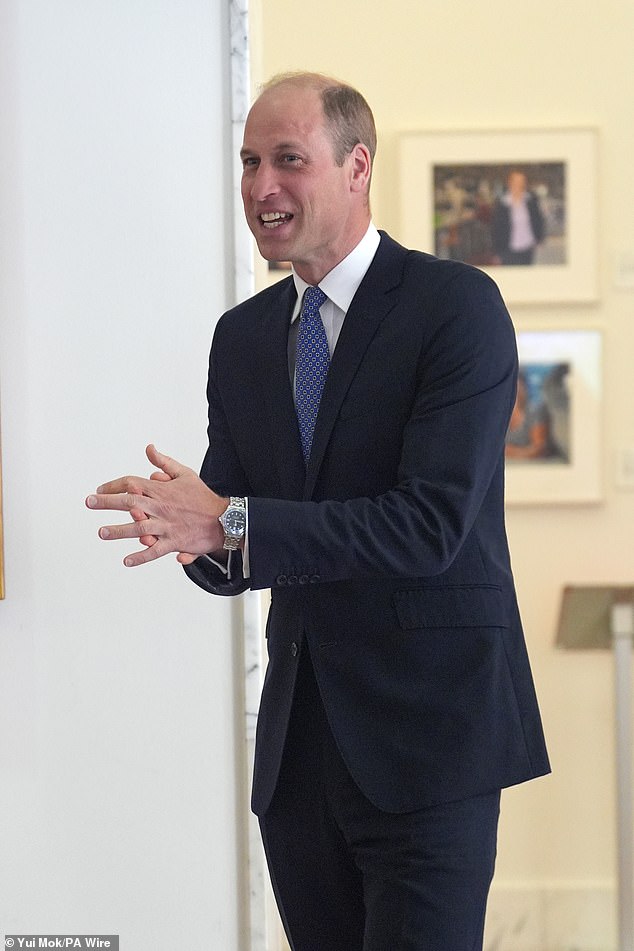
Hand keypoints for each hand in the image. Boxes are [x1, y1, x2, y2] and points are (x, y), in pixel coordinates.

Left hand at [86, 444, 227, 566]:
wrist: (224, 518)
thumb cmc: (203, 497)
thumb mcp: (185, 474)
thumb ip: (164, 463)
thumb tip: (149, 448)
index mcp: (161, 490)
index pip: (132, 483)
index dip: (114, 485)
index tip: (99, 490)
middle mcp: (161, 507)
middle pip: (130, 502)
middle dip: (107, 502)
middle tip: (89, 502)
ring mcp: (167, 525)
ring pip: (139, 528)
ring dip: (119, 530)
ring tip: (102, 532)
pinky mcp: (174, 542)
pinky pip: (155, 551)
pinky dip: (141, 556)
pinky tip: (127, 560)